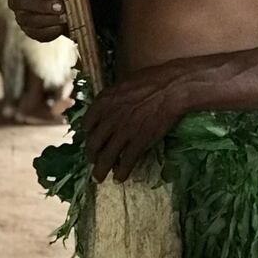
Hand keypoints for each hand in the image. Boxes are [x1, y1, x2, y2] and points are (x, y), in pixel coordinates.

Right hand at [8, 0, 67, 42]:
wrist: (72, 5)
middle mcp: (17, 0)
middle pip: (22, 2)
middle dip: (42, 5)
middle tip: (61, 6)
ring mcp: (22, 17)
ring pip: (29, 20)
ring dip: (48, 19)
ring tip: (65, 17)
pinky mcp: (30, 31)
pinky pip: (37, 33)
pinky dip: (50, 30)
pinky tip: (62, 26)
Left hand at [84, 63, 186, 182]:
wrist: (171, 88)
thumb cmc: (152, 80)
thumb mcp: (124, 83)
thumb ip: (113, 98)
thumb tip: (110, 107)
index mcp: (104, 102)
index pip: (86, 124)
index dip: (88, 134)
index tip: (92, 138)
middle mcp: (109, 119)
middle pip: (93, 144)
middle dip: (91, 155)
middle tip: (94, 160)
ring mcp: (123, 132)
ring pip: (105, 158)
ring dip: (100, 170)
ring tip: (99, 177)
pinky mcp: (138, 142)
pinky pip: (125, 162)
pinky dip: (121, 173)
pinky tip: (121, 177)